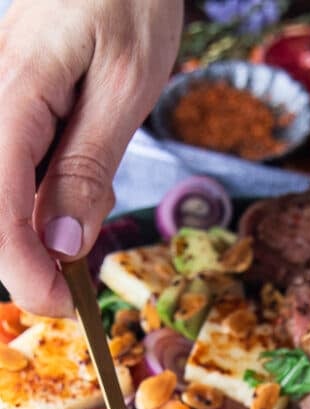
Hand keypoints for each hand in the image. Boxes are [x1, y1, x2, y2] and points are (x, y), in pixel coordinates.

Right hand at [0, 0, 181, 316]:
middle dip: (24, 261)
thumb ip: (87, 165)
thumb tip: (66, 240)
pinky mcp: (6, 112)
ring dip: (30, 236)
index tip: (63, 306)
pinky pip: (11, 175)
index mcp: (13, 98)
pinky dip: (36, 206)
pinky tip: (67, 204)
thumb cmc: (127, 3)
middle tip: (72, 289)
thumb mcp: (124, 87)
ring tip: (76, 241)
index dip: (25, 271)